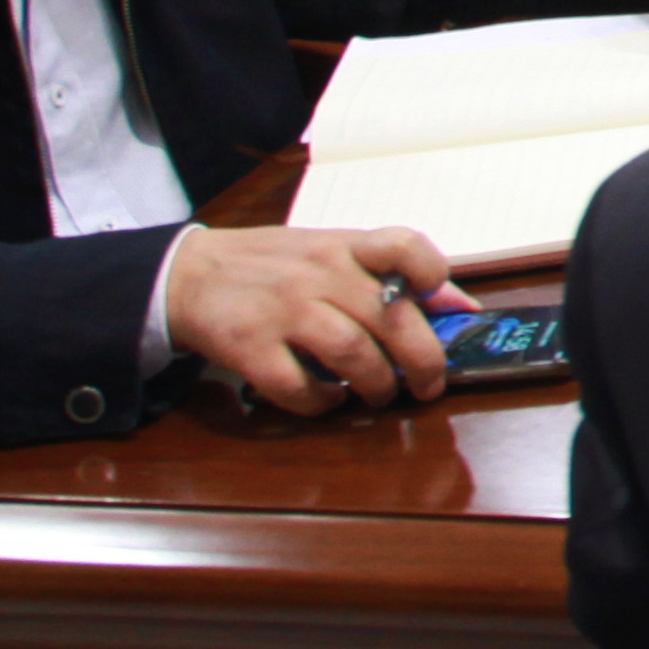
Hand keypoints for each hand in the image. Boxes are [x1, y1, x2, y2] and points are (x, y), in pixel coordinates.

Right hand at [169, 223, 454, 414]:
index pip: (403, 245)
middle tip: (429, 386)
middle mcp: (319, 274)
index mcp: (344, 246)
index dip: (433, 275)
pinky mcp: (250, 347)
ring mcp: (284, 310)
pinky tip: (327, 401)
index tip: (441, 305)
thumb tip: (461, 306)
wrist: (188, 274)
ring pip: (353, 354)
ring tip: (379, 394)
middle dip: (423, 361)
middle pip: (390, 318)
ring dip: (377, 385)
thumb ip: (392, 275)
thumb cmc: (274, 266)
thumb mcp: (332, 252)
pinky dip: (321, 403)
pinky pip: (298, 386)